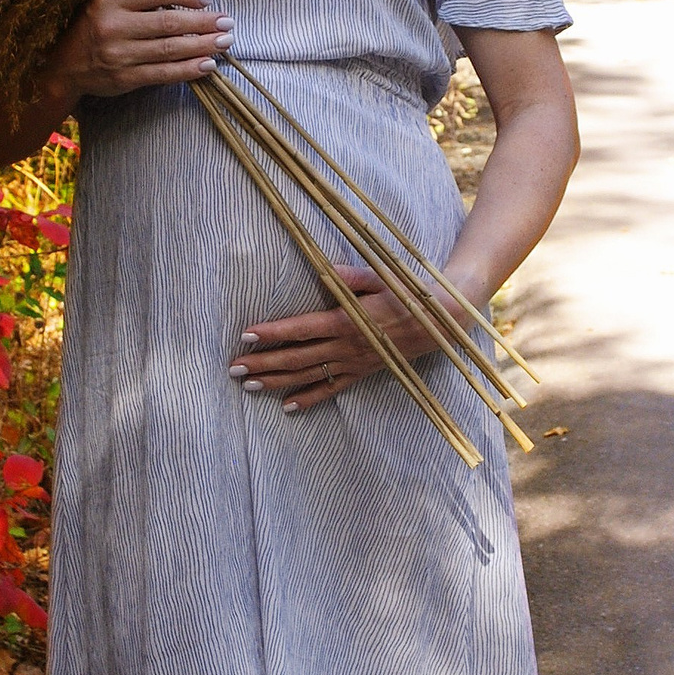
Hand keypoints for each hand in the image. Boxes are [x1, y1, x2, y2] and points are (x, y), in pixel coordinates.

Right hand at [48, 0, 230, 100]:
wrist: (63, 66)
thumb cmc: (93, 25)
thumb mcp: (111, 0)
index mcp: (110, 0)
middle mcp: (113, 26)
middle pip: (167, 23)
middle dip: (202, 22)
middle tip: (227, 21)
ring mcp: (118, 55)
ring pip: (169, 49)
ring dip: (202, 46)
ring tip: (225, 41)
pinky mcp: (124, 78)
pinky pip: (163, 74)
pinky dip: (188, 70)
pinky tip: (208, 64)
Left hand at [230, 263, 449, 410]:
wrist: (439, 322)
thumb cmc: (407, 293)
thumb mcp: (381, 277)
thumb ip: (350, 276)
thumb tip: (324, 268)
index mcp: (347, 320)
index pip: (300, 329)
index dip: (272, 333)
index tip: (245, 336)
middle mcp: (347, 345)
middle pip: (297, 357)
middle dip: (263, 363)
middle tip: (234, 368)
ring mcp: (354, 362)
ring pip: (309, 375)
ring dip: (277, 382)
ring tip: (249, 385)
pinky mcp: (362, 372)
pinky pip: (332, 389)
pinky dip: (309, 398)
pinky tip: (287, 406)